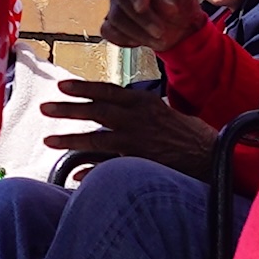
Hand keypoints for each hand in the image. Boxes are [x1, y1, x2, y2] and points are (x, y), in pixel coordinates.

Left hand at [41, 81, 217, 179]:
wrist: (212, 155)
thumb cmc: (191, 134)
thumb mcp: (167, 112)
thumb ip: (143, 110)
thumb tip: (124, 109)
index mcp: (143, 103)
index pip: (107, 91)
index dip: (83, 88)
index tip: (63, 86)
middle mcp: (137, 118)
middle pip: (96, 111)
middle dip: (68, 109)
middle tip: (45, 108)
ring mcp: (137, 141)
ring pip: (96, 138)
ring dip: (70, 138)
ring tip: (49, 139)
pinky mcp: (139, 162)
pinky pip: (109, 166)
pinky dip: (91, 169)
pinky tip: (75, 173)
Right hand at [101, 0, 205, 54]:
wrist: (176, 24)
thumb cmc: (179, 4)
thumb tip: (164, 5)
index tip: (142, 8)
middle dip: (142, 19)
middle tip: (160, 32)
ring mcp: (115, 3)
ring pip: (115, 17)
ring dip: (136, 33)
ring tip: (157, 41)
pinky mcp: (110, 21)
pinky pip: (108, 31)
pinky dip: (122, 39)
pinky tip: (139, 42)